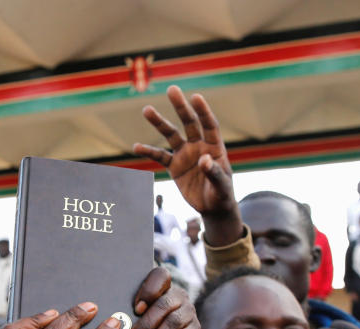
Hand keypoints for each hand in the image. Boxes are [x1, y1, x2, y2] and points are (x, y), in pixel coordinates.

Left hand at [126, 267, 200, 328]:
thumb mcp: (135, 324)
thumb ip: (128, 317)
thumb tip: (111, 322)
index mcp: (162, 288)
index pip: (160, 276)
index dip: (149, 290)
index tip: (136, 309)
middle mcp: (178, 297)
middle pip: (164, 305)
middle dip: (145, 326)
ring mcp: (189, 313)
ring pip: (173, 324)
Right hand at [134, 86, 238, 240]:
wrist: (213, 207)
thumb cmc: (222, 195)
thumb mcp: (222, 186)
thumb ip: (214, 172)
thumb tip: (204, 159)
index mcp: (214, 147)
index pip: (209, 125)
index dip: (203, 111)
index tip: (196, 97)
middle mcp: (199, 146)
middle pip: (189, 123)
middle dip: (181, 107)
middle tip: (172, 89)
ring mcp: (185, 154)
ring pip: (171, 135)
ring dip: (159, 123)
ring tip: (147, 110)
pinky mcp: (174, 166)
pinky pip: (159, 156)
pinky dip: (148, 151)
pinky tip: (136, 146)